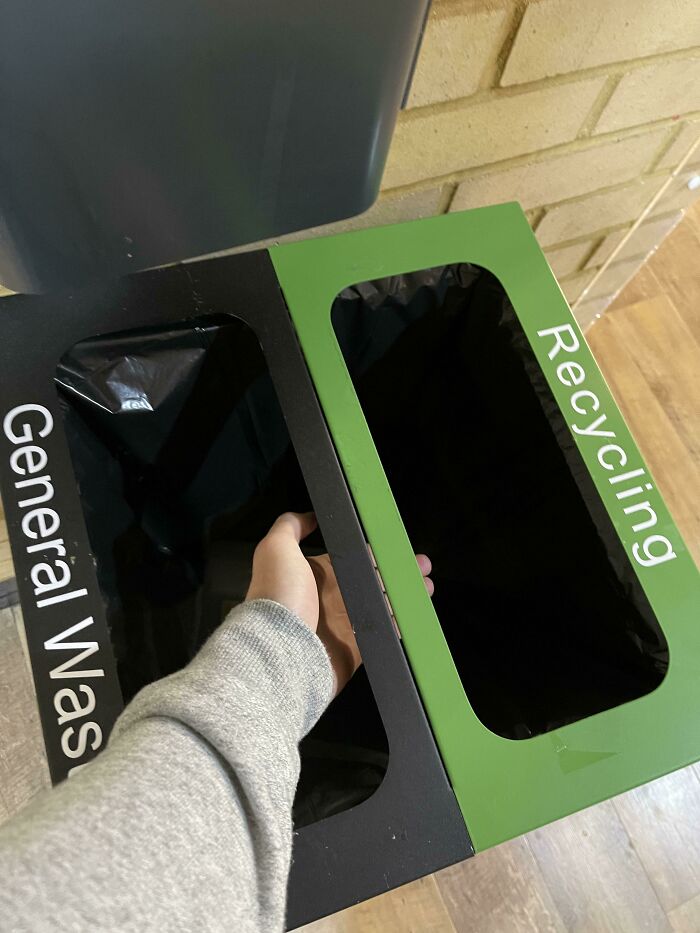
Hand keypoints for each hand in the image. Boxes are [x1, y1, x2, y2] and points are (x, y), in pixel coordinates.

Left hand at [246, 511, 433, 694]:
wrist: (277, 651)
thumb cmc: (277, 597)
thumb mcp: (275, 549)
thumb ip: (290, 526)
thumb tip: (309, 515)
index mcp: (314, 575)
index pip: (353, 559)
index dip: (376, 552)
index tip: (398, 546)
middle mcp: (329, 598)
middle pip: (372, 581)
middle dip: (397, 573)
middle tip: (422, 567)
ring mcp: (342, 625)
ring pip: (382, 606)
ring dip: (404, 597)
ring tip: (426, 588)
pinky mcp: (354, 649)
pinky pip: (382, 635)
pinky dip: (399, 625)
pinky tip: (415, 616)